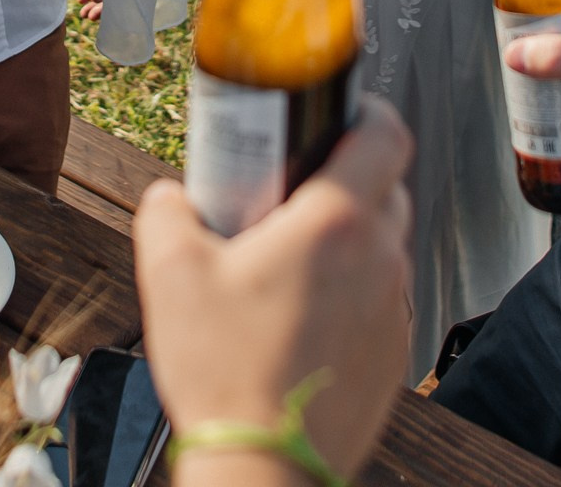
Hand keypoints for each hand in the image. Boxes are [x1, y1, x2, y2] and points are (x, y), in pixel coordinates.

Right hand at [135, 98, 414, 483]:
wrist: (263, 465)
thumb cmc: (226, 372)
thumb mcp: (169, 274)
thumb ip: (166, 210)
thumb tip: (173, 196)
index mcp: (335, 223)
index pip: (387, 134)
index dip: (370, 109)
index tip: (343, 110)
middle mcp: (379, 258)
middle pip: (387, 185)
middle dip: (348, 174)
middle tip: (294, 187)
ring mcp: (392, 308)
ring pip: (385, 243)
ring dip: (350, 236)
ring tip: (292, 257)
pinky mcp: (394, 352)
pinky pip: (381, 296)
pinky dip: (354, 289)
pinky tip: (304, 312)